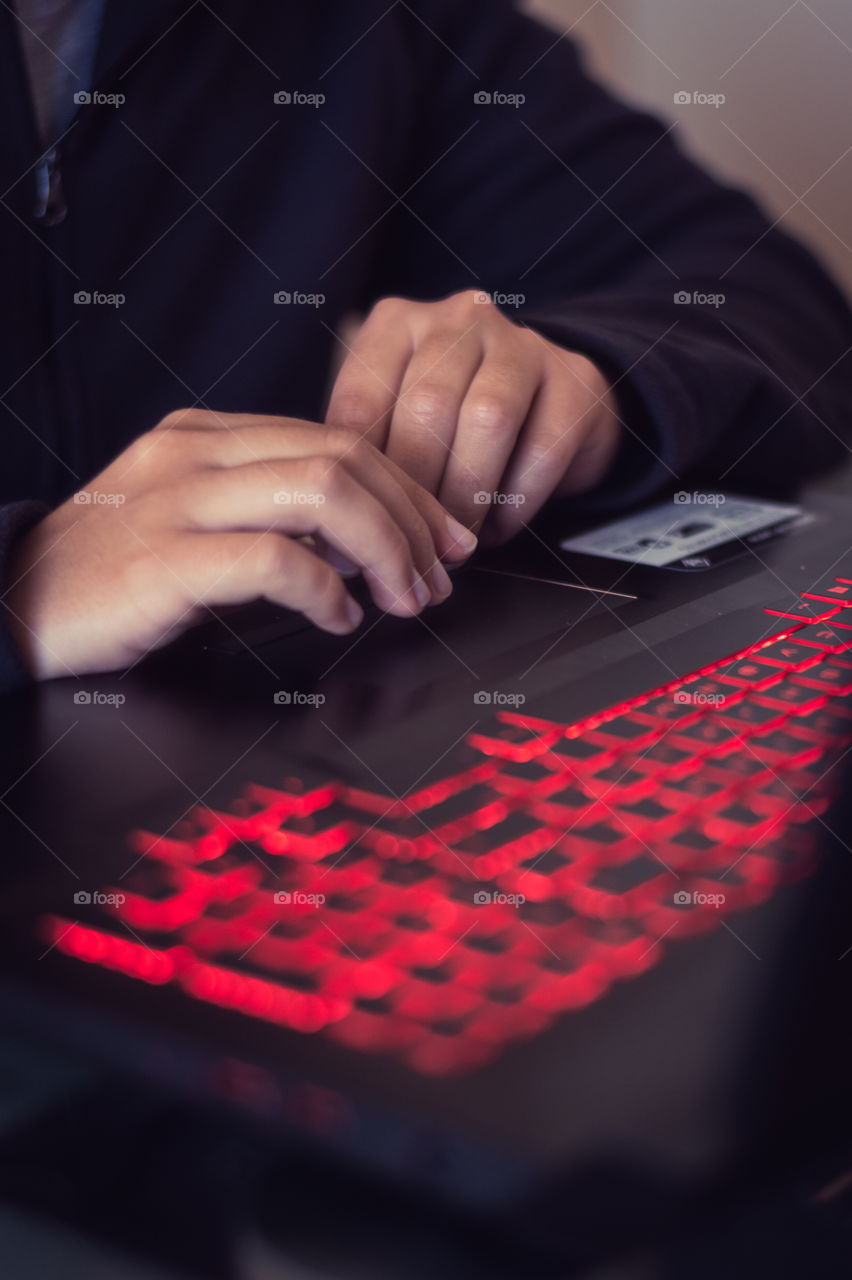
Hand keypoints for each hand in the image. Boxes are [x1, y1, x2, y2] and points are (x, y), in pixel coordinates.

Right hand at [5, 411, 477, 679]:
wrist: (13, 605)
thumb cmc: (111, 573)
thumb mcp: (192, 521)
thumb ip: (267, 514)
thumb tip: (360, 540)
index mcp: (208, 436)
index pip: (337, 439)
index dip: (407, 488)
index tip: (444, 537)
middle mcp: (196, 454)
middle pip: (344, 457)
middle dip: (412, 520)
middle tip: (440, 576)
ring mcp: (177, 502)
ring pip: (322, 494)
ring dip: (385, 550)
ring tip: (405, 599)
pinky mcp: (163, 561)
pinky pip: (273, 560)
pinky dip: (326, 590)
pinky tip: (340, 617)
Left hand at [326, 291, 621, 542]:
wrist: (555, 398)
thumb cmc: (458, 420)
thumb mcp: (401, 417)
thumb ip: (367, 452)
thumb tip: (328, 527)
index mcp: (398, 325)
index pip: (362, 398)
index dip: (359, 475)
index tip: (359, 524)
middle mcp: (458, 319)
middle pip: (427, 408)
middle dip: (418, 489)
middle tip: (412, 541)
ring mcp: (522, 343)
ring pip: (488, 420)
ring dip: (468, 495)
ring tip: (456, 539)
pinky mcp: (576, 381)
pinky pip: (543, 449)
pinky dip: (516, 502)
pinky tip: (499, 526)